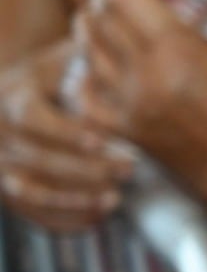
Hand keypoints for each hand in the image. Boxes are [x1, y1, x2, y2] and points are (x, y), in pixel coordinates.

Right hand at [0, 42, 132, 230]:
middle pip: (36, 158)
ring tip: (115, 199)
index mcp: (13, 98)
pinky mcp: (8, 189)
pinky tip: (97, 217)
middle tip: (128, 169)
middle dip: (83, 168)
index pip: (33, 118)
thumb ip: (88, 59)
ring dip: (73, 199)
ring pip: (30, 190)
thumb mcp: (64, 59)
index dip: (65, 132)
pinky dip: (62, 219)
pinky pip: (31, 212)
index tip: (101, 139)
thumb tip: (116, 53)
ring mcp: (0, 165)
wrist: (14, 98)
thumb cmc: (54, 75)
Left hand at [72, 0, 206, 212]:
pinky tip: (99, 58)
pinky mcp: (123, 129)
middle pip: (100, 17)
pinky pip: (85, 91)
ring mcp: (128, 105)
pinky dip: (86, 68)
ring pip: (86, 50)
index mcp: (178, 51)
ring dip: (90, 24)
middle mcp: (144, 75)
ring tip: (104, 12)